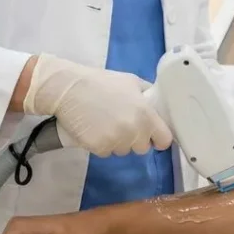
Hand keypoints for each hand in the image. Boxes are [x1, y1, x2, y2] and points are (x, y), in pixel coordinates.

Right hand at [23, 55, 172, 154]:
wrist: (69, 89)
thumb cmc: (100, 82)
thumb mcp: (131, 81)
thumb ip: (147, 95)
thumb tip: (157, 104)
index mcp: (145, 114)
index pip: (164, 140)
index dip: (159, 138)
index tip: (152, 134)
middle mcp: (134, 131)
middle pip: (143, 147)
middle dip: (136, 139)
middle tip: (122, 123)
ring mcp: (116, 141)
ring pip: (123, 150)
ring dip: (118, 141)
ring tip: (105, 123)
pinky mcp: (98, 148)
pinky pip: (106, 152)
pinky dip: (102, 144)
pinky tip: (95, 129)